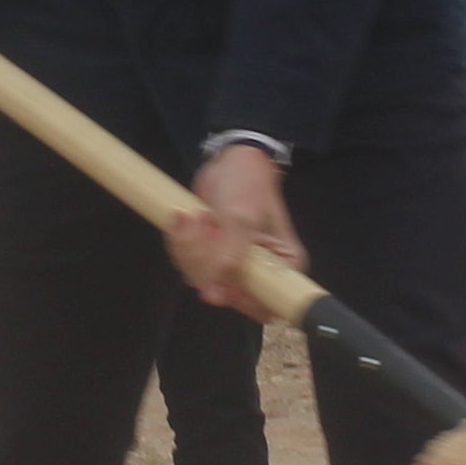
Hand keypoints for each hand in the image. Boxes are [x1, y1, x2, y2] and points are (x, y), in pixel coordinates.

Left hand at [170, 142, 305, 314]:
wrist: (229, 159)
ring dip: (189, 248)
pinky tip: (185, 219)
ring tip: (195, 216)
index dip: (237, 297)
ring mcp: (234, 267)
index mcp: (284, 265)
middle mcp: (262, 272)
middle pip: (226, 294)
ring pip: (202, 281)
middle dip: (205, 259)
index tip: (218, 276)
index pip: (265, 305)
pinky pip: (189, 267)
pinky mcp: (212, 259)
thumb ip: (230, 259)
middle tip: (204, 222)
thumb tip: (215, 297)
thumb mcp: (241, 219)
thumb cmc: (247, 184)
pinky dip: (181, 244)